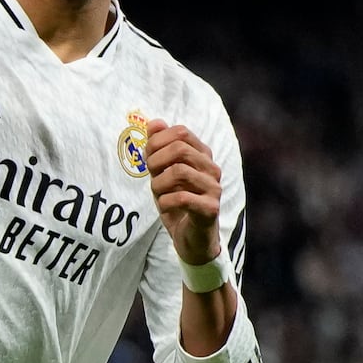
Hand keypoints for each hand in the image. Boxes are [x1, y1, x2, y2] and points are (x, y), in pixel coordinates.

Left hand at [145, 119, 223, 267]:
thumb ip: (158, 148)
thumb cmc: (177, 203)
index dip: (158, 142)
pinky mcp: (211, 209)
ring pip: (179, 171)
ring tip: (158, 194)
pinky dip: (165, 202)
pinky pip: (182, 197)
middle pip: (179, 148)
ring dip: (159, 183)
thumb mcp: (162, 173)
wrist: (191, 240)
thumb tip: (154, 122)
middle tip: (151, 176)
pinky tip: (164, 207)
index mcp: (203, 155)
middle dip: (156, 161)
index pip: (181, 131)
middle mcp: (212, 168)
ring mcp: (214, 188)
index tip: (149, 159)